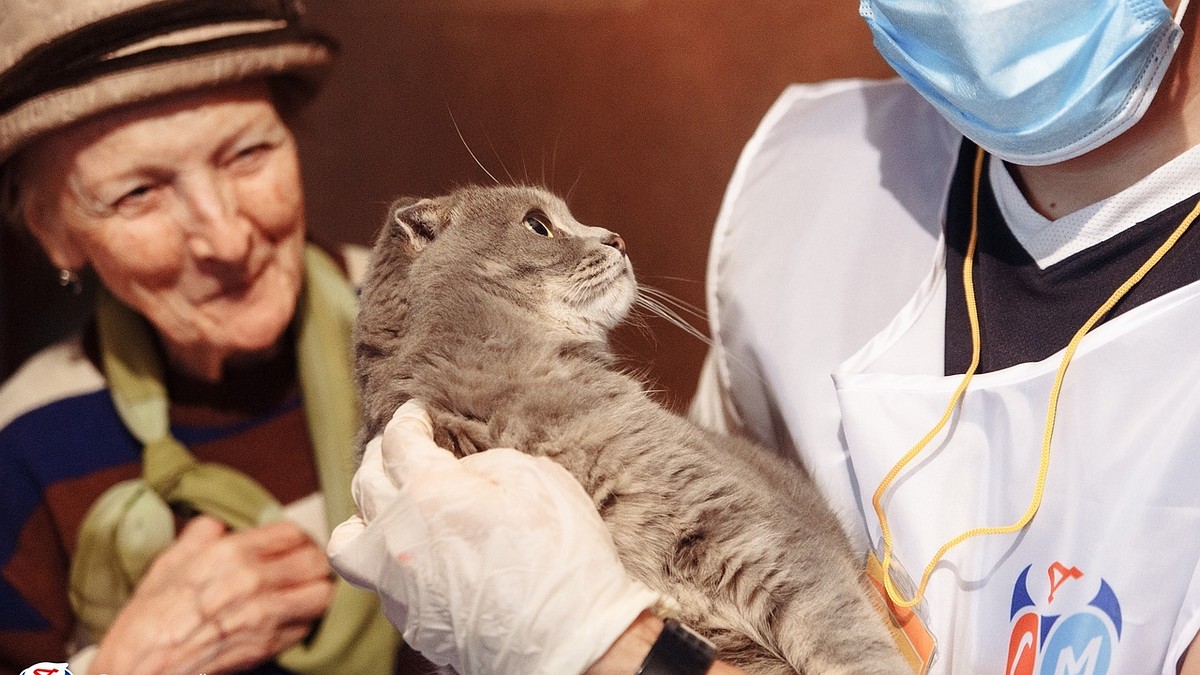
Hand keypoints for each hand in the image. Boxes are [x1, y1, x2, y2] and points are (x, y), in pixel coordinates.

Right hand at [91, 516, 333, 674]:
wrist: (142, 668)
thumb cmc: (150, 619)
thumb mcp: (170, 563)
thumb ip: (201, 536)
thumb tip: (217, 525)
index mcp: (231, 554)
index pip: (292, 533)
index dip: (295, 538)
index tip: (292, 545)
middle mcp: (254, 580)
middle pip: (316, 561)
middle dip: (314, 562)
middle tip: (305, 566)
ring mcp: (266, 615)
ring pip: (323, 594)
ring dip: (319, 590)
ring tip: (305, 590)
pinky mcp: (270, 645)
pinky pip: (309, 625)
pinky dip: (307, 619)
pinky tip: (291, 616)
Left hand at [328, 400, 663, 674]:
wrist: (568, 639)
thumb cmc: (559, 555)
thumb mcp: (533, 478)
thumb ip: (484, 464)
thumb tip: (462, 471)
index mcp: (427, 492)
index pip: (399, 442)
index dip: (408, 419)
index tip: (416, 413)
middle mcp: (398, 537)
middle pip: (365, 483)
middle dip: (381, 457)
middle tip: (401, 448)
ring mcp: (397, 584)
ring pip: (348, 541)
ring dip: (362, 514)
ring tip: (382, 506)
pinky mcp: (408, 621)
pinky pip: (378, 581)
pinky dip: (389, 558)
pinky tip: (416, 553)